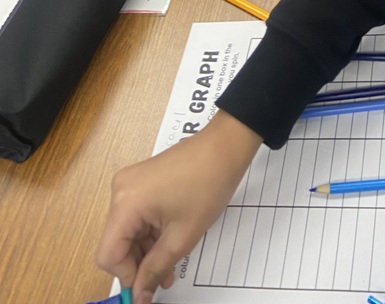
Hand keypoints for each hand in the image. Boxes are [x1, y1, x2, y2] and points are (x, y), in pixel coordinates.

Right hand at [96, 111, 261, 303]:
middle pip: (117, 243)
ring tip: (171, 264)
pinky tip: (169, 243)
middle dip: (139, 264)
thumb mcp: (182, 236)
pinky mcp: (141, 180)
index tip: (146, 289)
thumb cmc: (208, 184)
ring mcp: (130, 183)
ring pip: (128, 231)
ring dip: (147, 250)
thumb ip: (156, 269)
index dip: (127, 277)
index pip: (108, 256)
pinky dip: (150, 232)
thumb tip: (139, 296)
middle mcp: (120, 191)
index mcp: (125, 203)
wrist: (226, 146)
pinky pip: (137, 215)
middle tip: (163, 279)